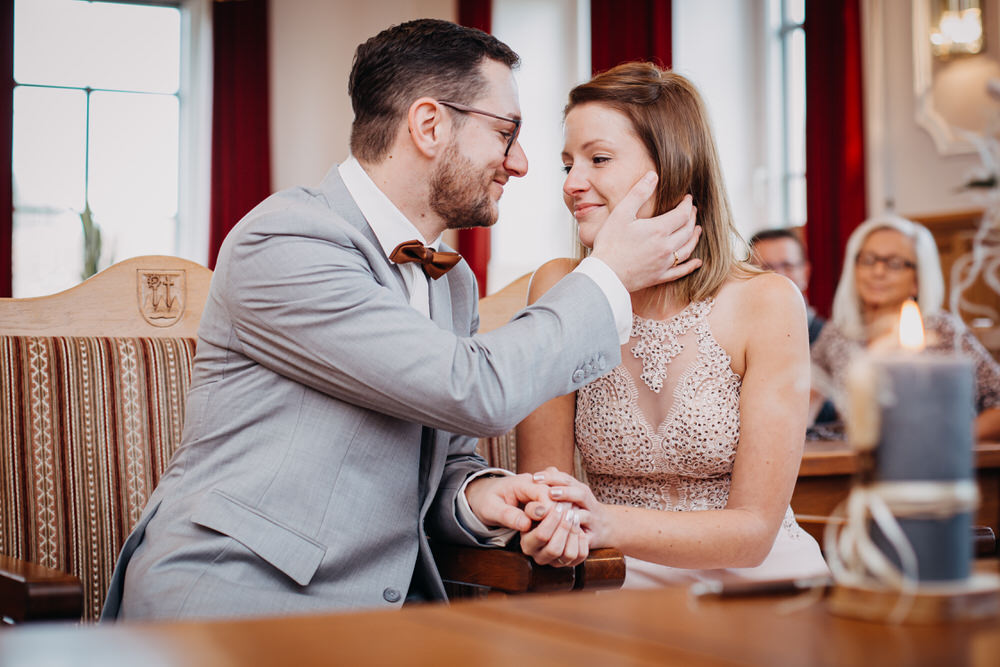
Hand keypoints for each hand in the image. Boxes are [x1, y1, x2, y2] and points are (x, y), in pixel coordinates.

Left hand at [464, 473, 557, 532]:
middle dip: (556, 517)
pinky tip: (553, 532)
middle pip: (556, 498)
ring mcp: (540, 491)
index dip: (548, 512)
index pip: (544, 494)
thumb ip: (508, 516)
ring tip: (552, 535)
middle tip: (551, 535)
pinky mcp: (542, 499)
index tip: (543, 528)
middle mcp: (535, 484)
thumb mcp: (491, 509)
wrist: (483, 494)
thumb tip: (526, 525)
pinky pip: (555, 508)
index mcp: (522, 483)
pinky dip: (556, 520)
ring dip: (559, 519)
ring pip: (559, 503)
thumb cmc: (485, 501)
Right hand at [519, 499, 589, 567]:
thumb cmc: (540, 511)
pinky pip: (581, 556)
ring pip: (569, 555)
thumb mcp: (532, 508)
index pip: (541, 535)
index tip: (559, 506)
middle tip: (569, 512)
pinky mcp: (569, 562)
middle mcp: (539, 557)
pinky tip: (580, 528)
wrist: (550, 519)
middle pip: (554, 549)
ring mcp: (555, 562)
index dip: (552, 520)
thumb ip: (533, 508)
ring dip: (574, 534)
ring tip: (575, 518)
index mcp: (527, 544)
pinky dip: (583, 541)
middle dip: (564, 528)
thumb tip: (542, 510)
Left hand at [526, 467, 610, 546]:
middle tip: (550, 492)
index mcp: (580, 490)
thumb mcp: (572, 494)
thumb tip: (544, 471)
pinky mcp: (594, 537)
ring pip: (585, 514)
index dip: (552, 478)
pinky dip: (577, 534)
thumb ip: (558, 484)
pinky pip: (586, 536)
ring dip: (572, 513)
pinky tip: (566, 532)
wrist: (607, 527)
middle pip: (580, 493)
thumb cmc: (582, 508)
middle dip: (565, 492)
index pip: (567, 480)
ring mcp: (593, 519)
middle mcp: (589, 503)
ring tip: (559, 512)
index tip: (535, 478)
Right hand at [590, 171, 701, 291]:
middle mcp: (666, 247)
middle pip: (687, 230)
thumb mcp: (621, 213)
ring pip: (687, 249)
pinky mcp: (659, 276)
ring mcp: (664, 263)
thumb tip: (653, 175)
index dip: (687, 204)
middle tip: (692, 210)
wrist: (604, 274)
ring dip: (694, 238)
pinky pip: (680, 271)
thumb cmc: (609, 242)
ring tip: (697, 230)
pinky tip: (697, 262)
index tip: (688, 198)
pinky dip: (691, 266)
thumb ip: (639, 193)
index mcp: (659, 229)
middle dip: (692, 218)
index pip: (682, 214)